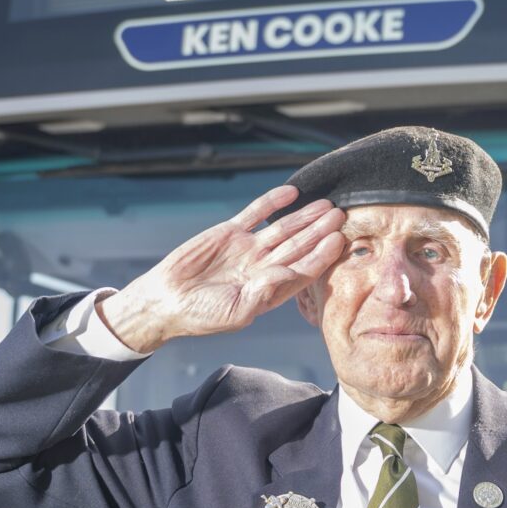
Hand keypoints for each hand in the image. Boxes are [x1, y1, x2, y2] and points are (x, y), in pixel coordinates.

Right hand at [97, 186, 345, 353]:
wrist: (165, 300)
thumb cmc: (200, 315)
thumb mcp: (234, 311)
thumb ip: (262, 294)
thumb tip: (286, 274)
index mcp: (269, 290)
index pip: (303, 269)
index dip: (322, 256)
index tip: (339, 242)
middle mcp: (264, 267)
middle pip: (299, 245)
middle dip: (320, 231)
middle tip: (341, 216)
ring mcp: (249, 248)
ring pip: (283, 228)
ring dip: (304, 216)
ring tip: (326, 204)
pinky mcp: (231, 232)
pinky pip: (256, 213)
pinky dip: (273, 202)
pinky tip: (292, 192)